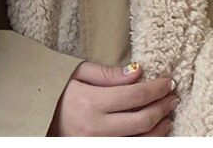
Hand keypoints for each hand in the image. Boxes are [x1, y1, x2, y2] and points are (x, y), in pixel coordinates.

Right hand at [49, 61, 177, 136]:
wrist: (39, 119)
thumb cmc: (57, 92)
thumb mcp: (76, 74)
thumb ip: (106, 74)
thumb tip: (137, 72)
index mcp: (90, 102)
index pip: (133, 95)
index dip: (155, 88)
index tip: (168, 81)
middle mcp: (97, 128)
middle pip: (143, 119)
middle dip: (163, 106)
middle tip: (173, 96)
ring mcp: (100, 144)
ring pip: (143, 140)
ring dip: (161, 126)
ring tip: (168, 113)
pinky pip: (133, 147)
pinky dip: (149, 140)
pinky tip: (156, 130)